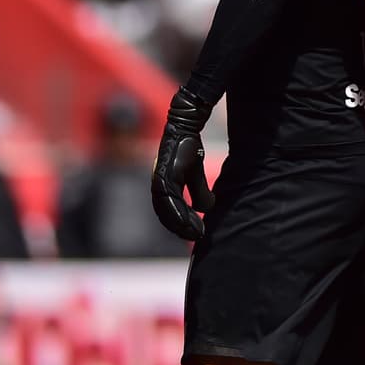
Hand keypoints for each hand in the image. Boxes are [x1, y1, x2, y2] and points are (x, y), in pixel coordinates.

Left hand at [151, 87, 214, 240]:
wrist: (186, 128)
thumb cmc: (189, 149)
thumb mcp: (197, 174)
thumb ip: (199, 191)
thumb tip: (205, 209)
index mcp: (164, 188)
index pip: (168, 212)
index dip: (180, 224)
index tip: (195, 233)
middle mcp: (159, 186)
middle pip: (166, 214)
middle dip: (181, 228)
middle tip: (197, 236)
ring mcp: (160, 180)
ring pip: (166, 209)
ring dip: (181, 223)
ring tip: (196, 232)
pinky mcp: (164, 174)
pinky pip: (169, 198)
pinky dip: (178, 211)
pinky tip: (188, 219)